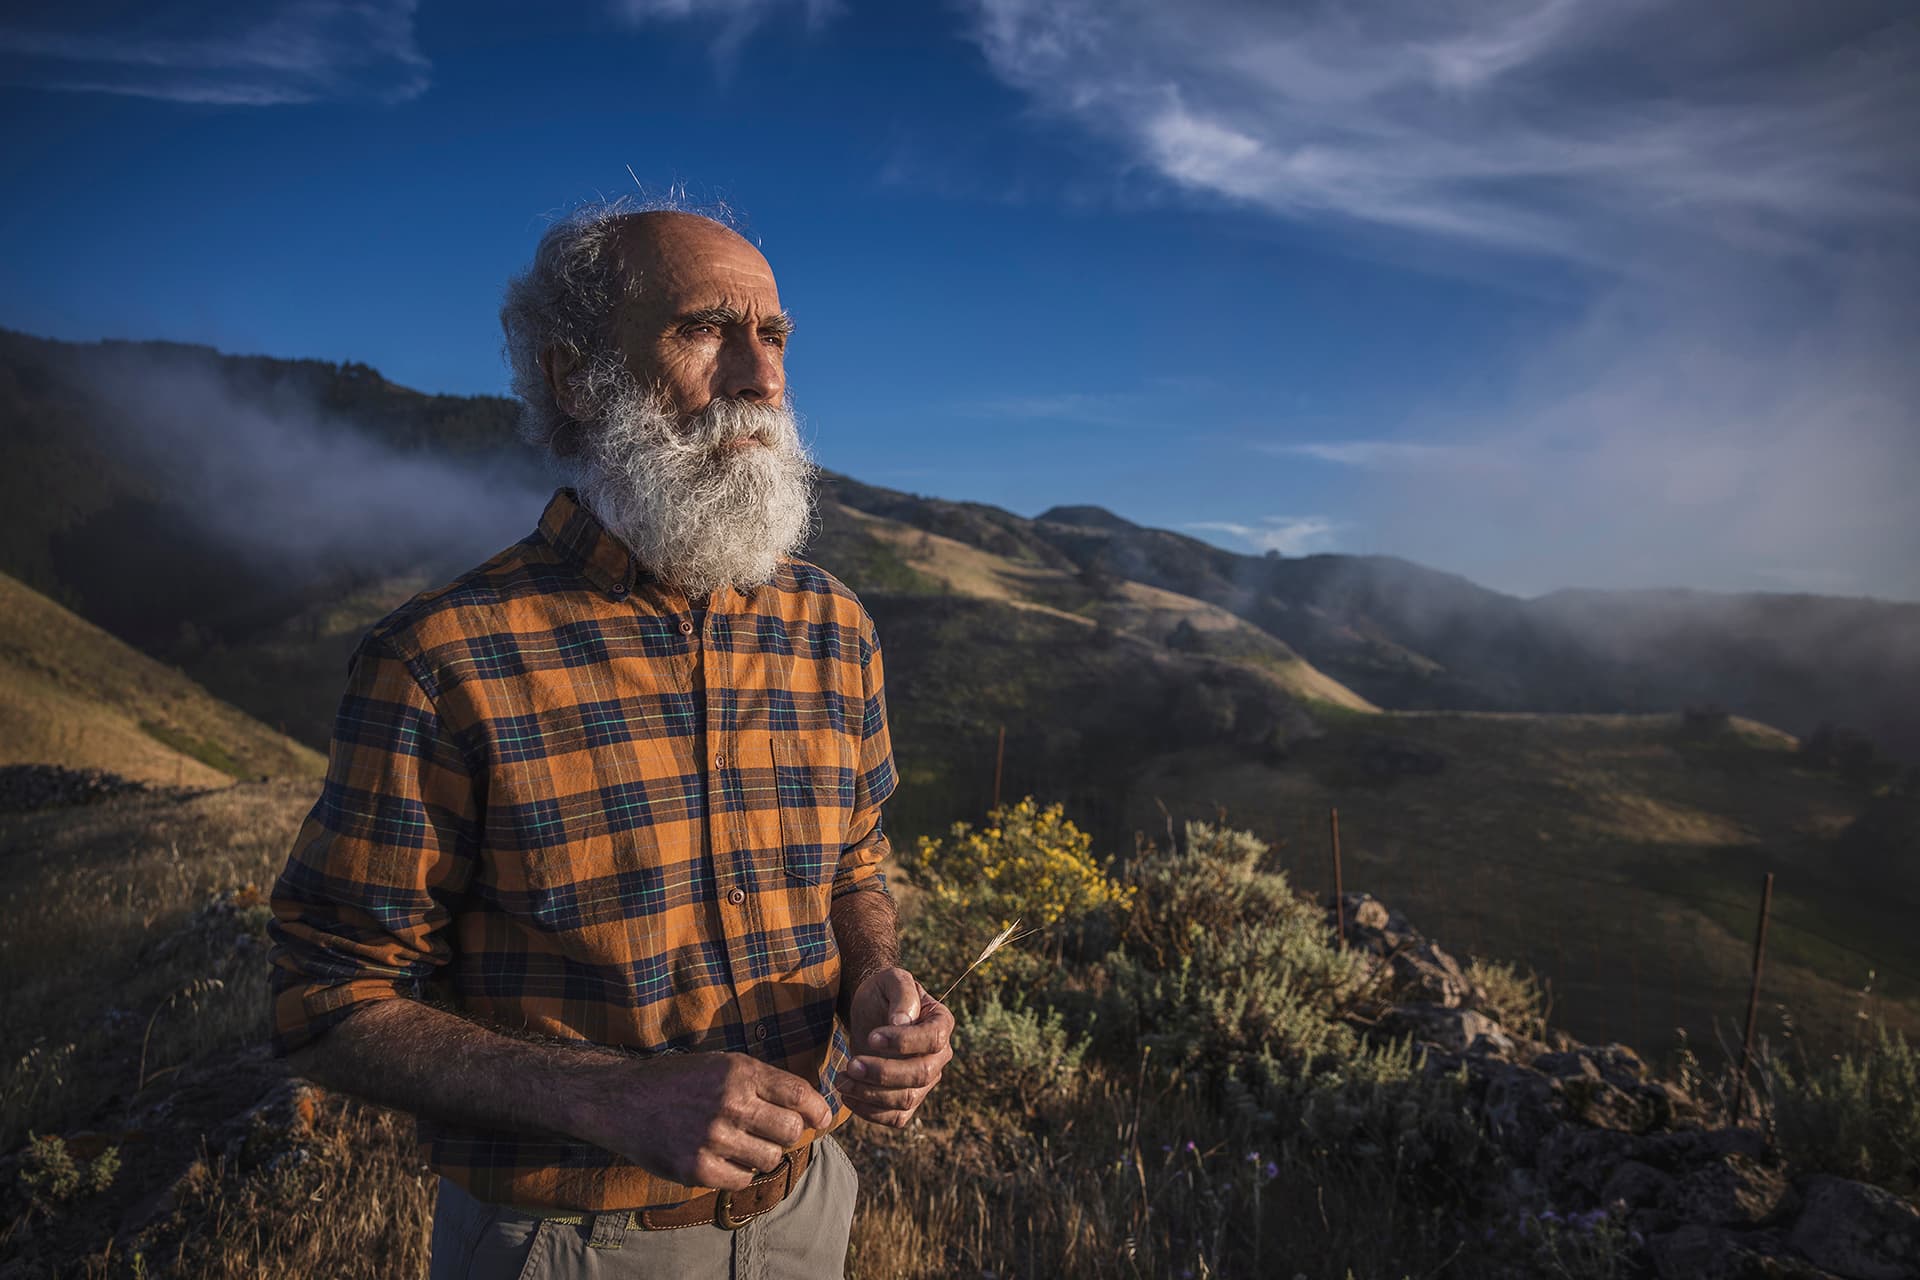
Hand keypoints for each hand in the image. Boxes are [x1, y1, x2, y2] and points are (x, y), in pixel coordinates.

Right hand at [568, 1052, 831, 1189]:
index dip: (818, 1110)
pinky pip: (741, 1180)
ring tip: (743, 1144)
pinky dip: (738, 1173)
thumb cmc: (679, 1080)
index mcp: (740, 1072)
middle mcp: (730, 1103)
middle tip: (773, 1132)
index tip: (822, 1120)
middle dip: (788, 1133)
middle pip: (790, 1130)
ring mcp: (712, 1138)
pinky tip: (723, 1159)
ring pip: (770, 1158)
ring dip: (763, 1155)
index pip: (799, 1095)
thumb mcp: (722, 1064)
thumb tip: (809, 1107)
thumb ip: (763, 1082)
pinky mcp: (695, 1168)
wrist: (622, 1100)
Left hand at [843, 966, 953, 1126]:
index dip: (904, 1042)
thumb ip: (902, 994)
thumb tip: (903, 1023)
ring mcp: (925, 1081)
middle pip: (921, 1075)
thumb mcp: (891, 980)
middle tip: (850, 1064)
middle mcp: (939, 1056)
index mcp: (941, 1023)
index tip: (872, 1037)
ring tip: (842, 1080)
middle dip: (883, 1073)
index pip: (933, 1039)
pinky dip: (869, 1112)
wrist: (869, 1011)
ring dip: (871, 1093)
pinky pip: (895, 1117)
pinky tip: (848, 1094)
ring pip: (907, 1099)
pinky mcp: (907, 1099)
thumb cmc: (882, 992)